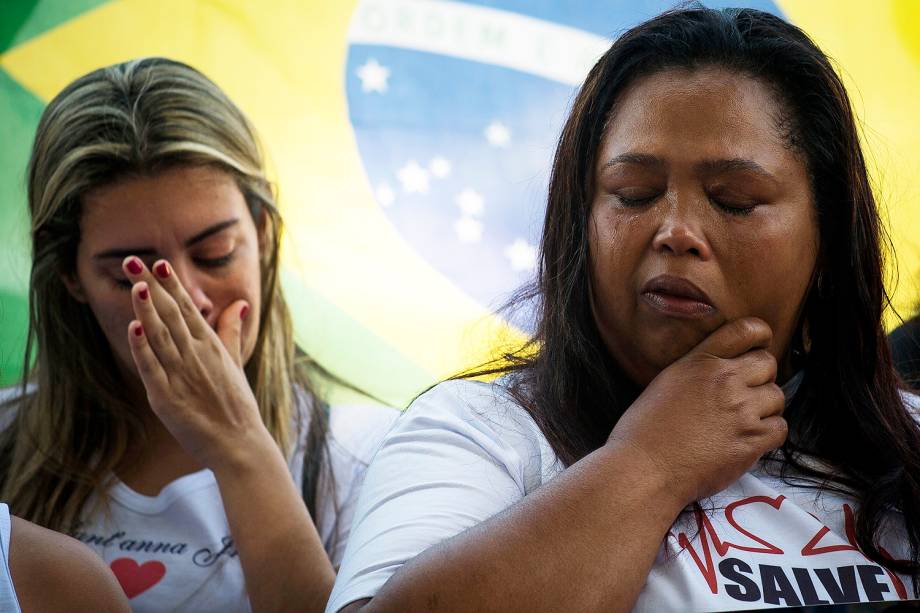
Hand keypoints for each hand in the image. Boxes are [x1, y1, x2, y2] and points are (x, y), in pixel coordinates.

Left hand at [122, 256, 270, 470]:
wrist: (239, 442)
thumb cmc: (236, 405)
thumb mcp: (235, 362)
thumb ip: (232, 331)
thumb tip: (239, 303)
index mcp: (211, 346)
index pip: (188, 309)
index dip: (172, 285)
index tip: (159, 262)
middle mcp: (196, 355)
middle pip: (169, 315)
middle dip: (151, 286)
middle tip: (132, 261)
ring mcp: (181, 375)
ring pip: (160, 335)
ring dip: (146, 309)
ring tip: (135, 284)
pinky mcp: (167, 397)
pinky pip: (152, 367)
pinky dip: (142, 347)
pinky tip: (134, 327)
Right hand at [607, 317, 786, 505]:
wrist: (645, 470)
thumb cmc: (643, 431)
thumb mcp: (665, 382)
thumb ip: (696, 369)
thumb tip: (720, 367)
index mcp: (699, 361)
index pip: (746, 330)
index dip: (760, 336)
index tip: (759, 346)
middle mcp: (723, 380)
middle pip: (768, 364)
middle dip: (761, 377)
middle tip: (745, 395)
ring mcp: (740, 410)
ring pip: (777, 397)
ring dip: (765, 408)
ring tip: (742, 421)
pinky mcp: (751, 440)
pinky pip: (780, 427)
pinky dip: (769, 434)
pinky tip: (749, 439)